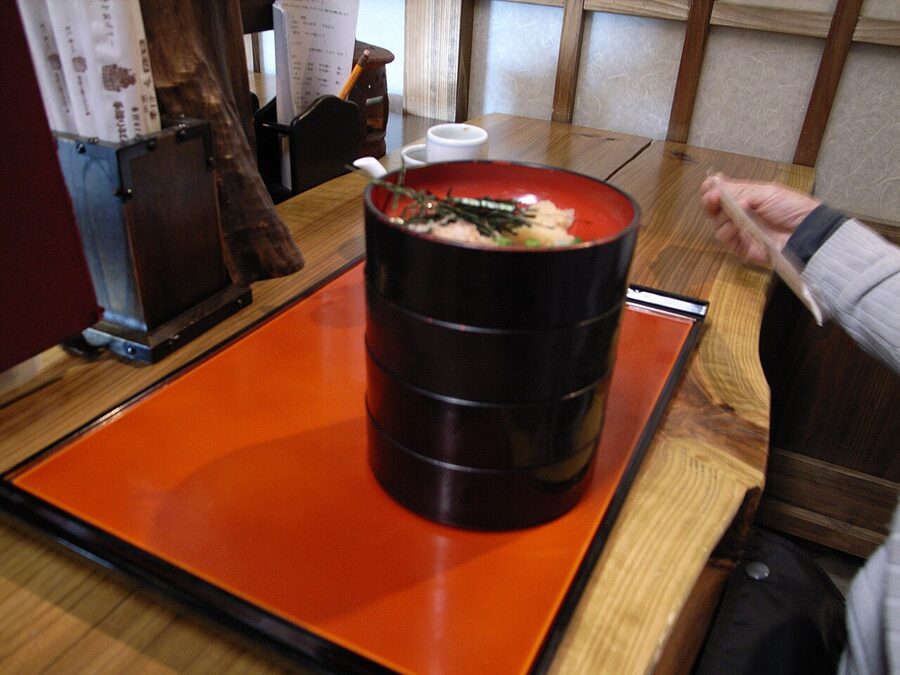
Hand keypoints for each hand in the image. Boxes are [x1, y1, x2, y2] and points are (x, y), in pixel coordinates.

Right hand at [700, 174, 820, 263]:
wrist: (805, 231)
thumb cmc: (789, 207)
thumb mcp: (764, 193)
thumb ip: (737, 191)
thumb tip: (712, 184)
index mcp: (745, 198)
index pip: (721, 193)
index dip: (712, 190)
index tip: (709, 187)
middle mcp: (739, 214)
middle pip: (714, 209)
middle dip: (710, 202)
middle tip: (713, 199)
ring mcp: (740, 231)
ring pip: (717, 224)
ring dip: (721, 217)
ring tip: (733, 215)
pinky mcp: (741, 248)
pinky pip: (725, 240)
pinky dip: (727, 232)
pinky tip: (736, 226)